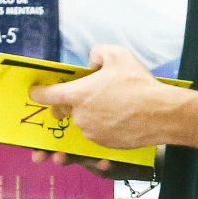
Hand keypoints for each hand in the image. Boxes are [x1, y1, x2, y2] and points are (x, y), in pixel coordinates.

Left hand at [28, 46, 177, 152]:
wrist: (162, 114)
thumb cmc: (138, 84)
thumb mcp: (116, 54)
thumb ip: (96, 54)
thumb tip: (90, 64)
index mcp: (78, 95)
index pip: (46, 95)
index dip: (38, 92)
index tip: (35, 91)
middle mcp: (80, 117)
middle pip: (64, 110)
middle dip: (67, 103)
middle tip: (80, 95)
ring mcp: (91, 133)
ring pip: (82, 121)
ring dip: (88, 114)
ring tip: (110, 104)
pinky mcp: (105, 144)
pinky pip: (96, 133)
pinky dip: (101, 126)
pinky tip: (118, 116)